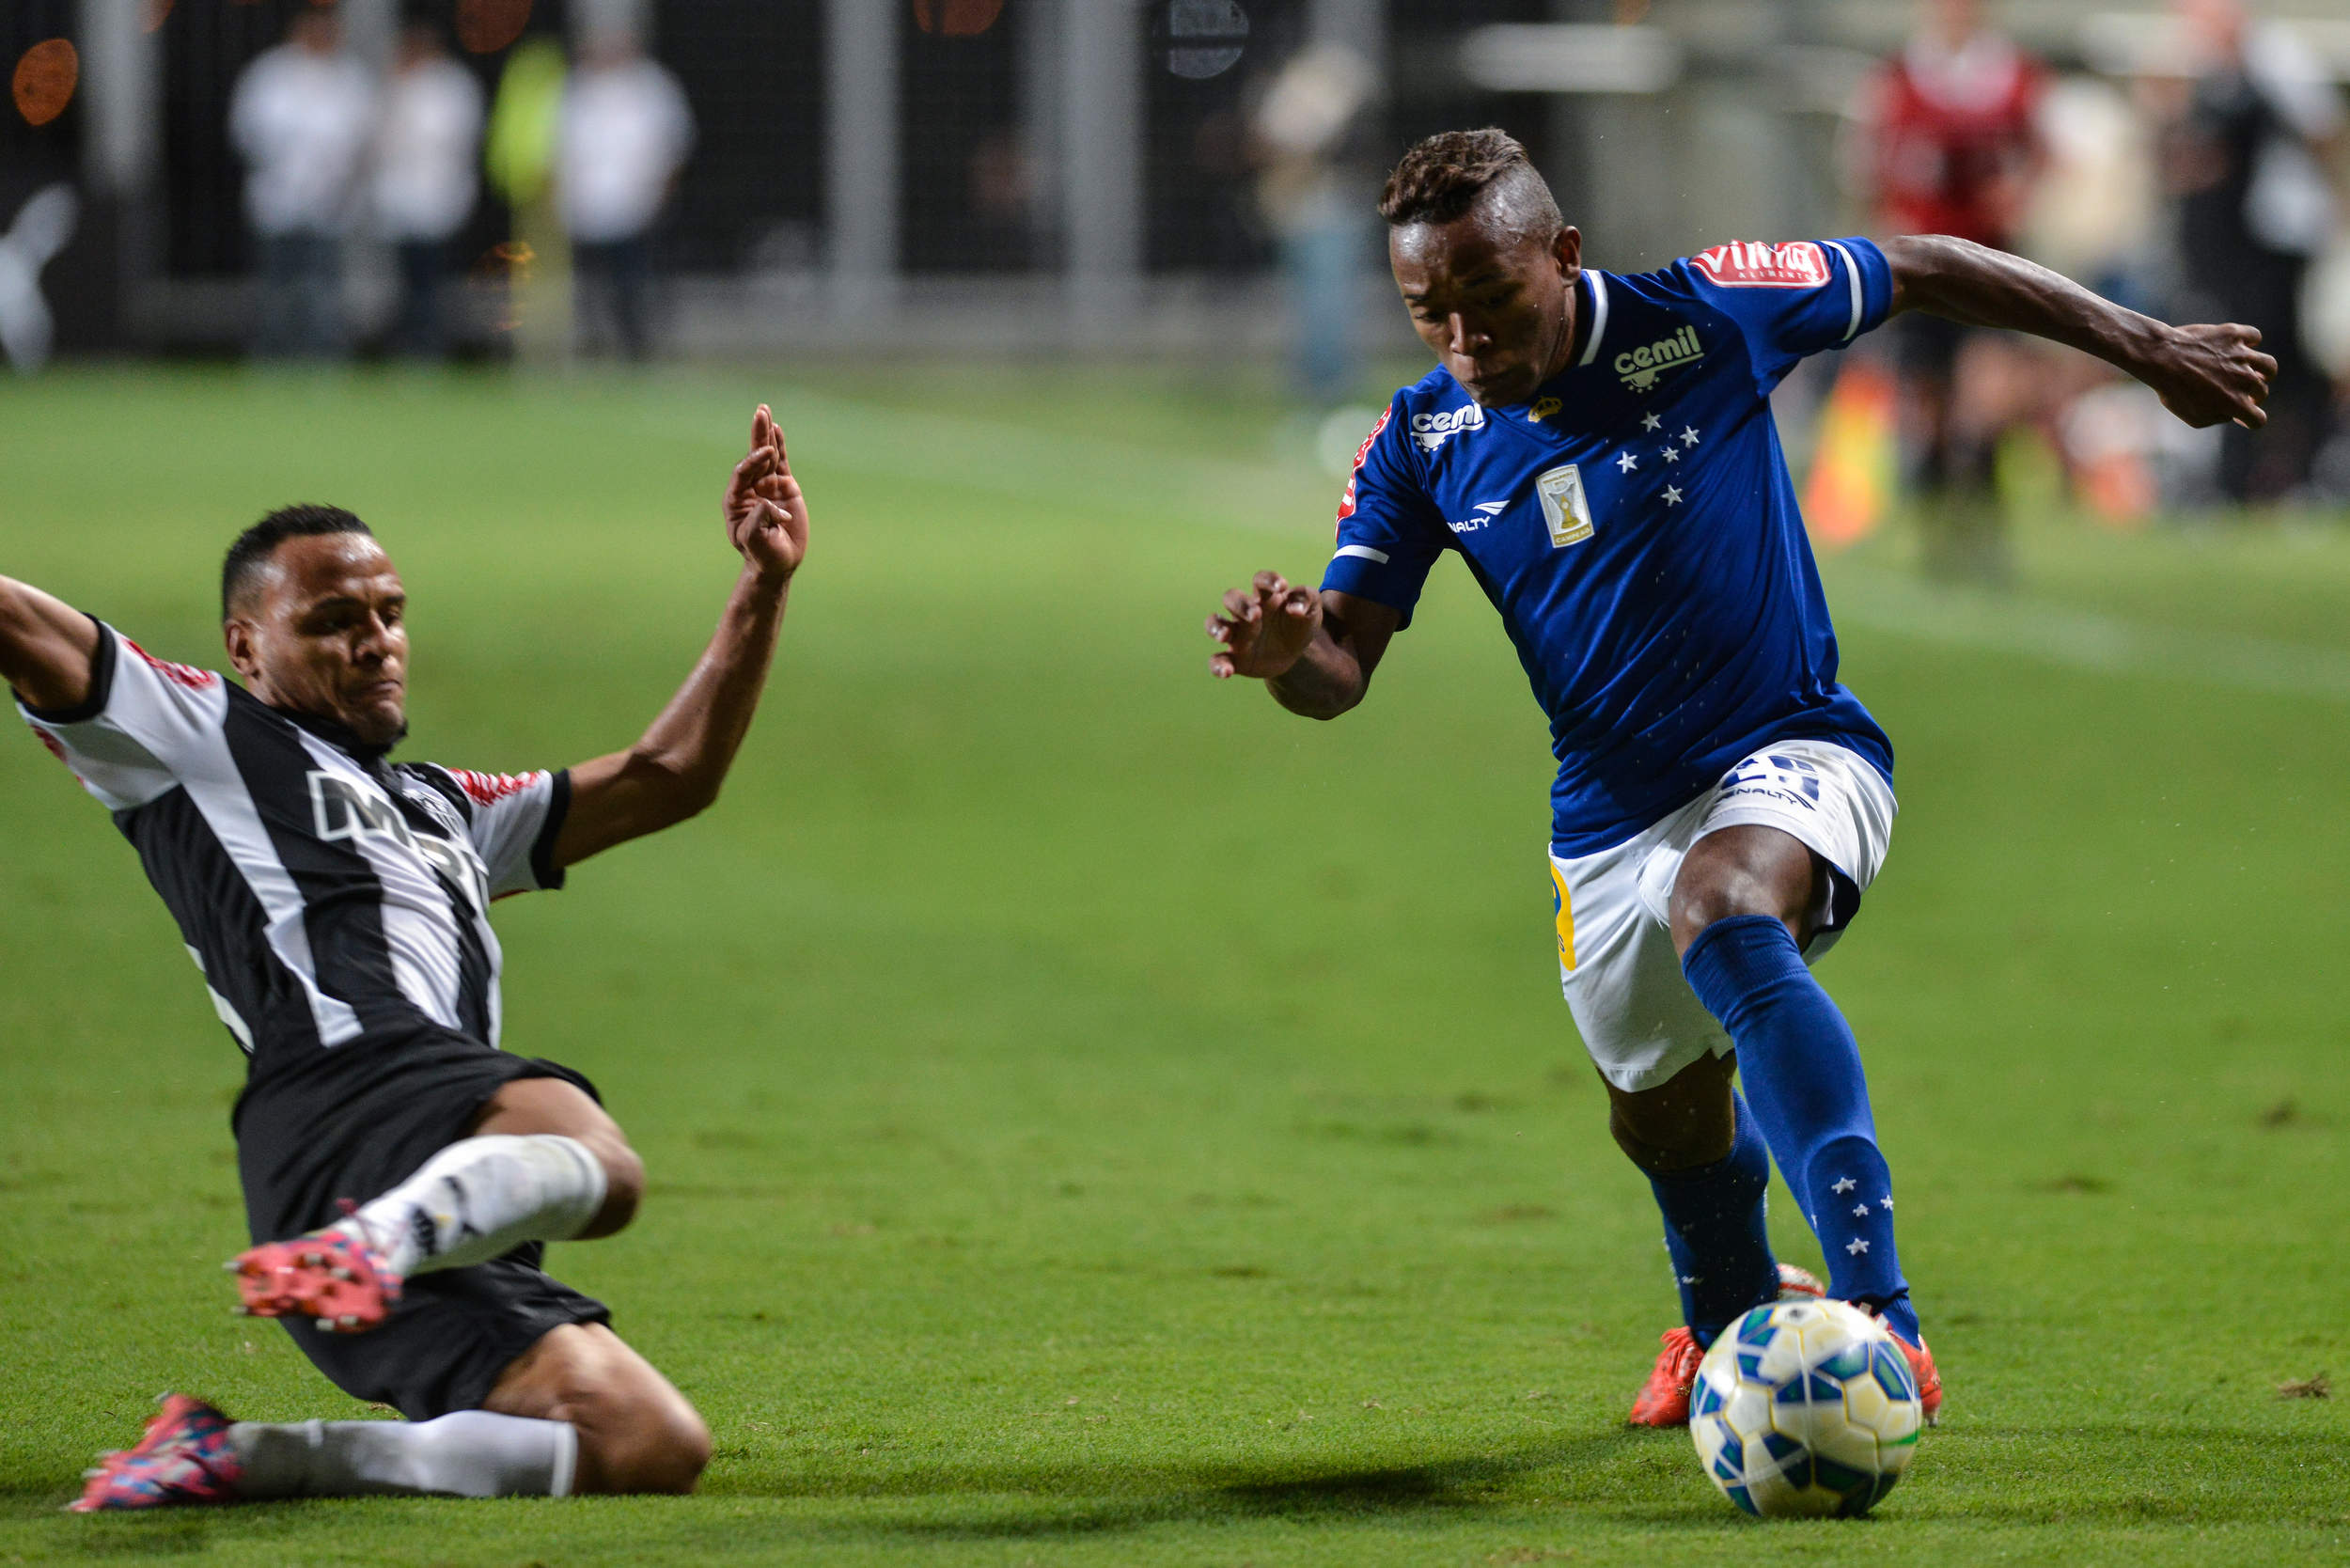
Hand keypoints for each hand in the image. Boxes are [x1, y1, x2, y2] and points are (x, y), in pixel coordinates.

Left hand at [724, 404, 806, 580]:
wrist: (778, 563)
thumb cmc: (763, 554)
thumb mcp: (754, 539)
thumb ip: (759, 518)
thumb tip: (770, 501)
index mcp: (736, 499)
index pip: (742, 473)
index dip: (753, 461)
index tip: (767, 453)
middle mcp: (750, 488)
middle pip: (753, 457)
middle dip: (757, 436)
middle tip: (760, 413)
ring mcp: (767, 486)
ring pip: (767, 456)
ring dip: (766, 435)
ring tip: (764, 412)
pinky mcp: (783, 487)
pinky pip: (780, 463)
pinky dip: (779, 446)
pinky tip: (776, 429)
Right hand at [1206, 571, 1320, 679]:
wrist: (1295, 655)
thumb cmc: (1298, 624)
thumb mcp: (1312, 610)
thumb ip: (1307, 600)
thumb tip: (1295, 608)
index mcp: (1266, 597)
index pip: (1260, 581)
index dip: (1268, 580)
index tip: (1282, 587)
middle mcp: (1246, 613)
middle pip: (1231, 597)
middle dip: (1241, 604)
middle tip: (1256, 615)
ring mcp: (1238, 635)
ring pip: (1214, 623)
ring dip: (1216, 627)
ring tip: (1225, 635)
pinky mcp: (1235, 658)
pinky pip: (1217, 660)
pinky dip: (1217, 666)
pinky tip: (1227, 672)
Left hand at [2138, 322, 2276, 429]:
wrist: (2161, 358)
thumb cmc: (2172, 390)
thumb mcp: (2193, 416)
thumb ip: (2218, 418)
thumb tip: (2233, 413)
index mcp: (2235, 403)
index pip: (2258, 419)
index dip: (2250, 420)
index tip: (2240, 416)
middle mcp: (2244, 380)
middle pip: (2262, 392)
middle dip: (2252, 396)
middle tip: (2238, 391)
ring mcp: (2241, 356)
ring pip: (2269, 365)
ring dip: (2264, 372)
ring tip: (2254, 372)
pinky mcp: (2234, 335)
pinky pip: (2254, 337)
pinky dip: (2250, 342)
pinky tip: (2239, 347)